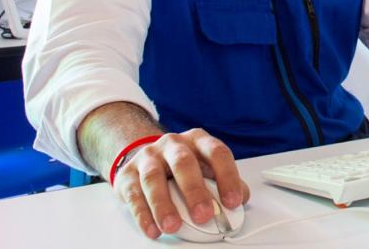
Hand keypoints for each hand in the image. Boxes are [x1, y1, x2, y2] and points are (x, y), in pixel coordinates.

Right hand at [111, 128, 250, 238]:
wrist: (145, 157)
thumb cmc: (182, 166)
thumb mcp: (205, 166)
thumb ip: (223, 181)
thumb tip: (241, 198)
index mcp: (198, 140)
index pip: (217, 153)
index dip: (228, 177)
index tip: (233, 201)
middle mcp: (173, 144)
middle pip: (184, 163)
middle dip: (195, 191)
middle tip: (204, 215)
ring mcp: (148, 157)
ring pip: (154, 178)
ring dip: (164, 205)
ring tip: (173, 226)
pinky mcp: (127, 174)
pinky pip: (134, 194)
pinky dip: (143, 214)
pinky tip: (152, 229)